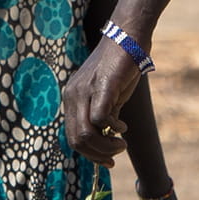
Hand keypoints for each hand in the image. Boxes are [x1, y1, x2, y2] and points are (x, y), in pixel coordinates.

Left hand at [61, 43, 139, 162]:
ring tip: (121, 143)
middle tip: (116, 153)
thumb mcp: (107, 97)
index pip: (72, 136)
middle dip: (97, 155)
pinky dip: (113, 129)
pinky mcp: (101, 86)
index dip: (89, 154)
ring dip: (106, 146)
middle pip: (76, 139)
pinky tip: (122, 127)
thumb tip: (107, 140)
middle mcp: (72, 96)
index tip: (107, 161)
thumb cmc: (119, 68)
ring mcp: (84, 91)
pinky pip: (100, 118)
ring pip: (85, 133)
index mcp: (71, 99)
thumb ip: (103, 116)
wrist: (126, 38)